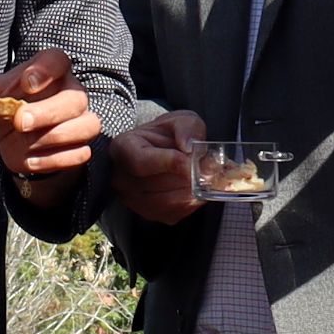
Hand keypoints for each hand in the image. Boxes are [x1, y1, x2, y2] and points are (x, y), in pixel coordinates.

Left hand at [0, 47, 100, 184]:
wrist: (13, 138)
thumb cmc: (1, 108)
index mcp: (48, 70)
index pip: (57, 60)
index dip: (45, 70)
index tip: (26, 83)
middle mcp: (70, 91)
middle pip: (76, 98)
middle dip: (48, 112)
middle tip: (19, 122)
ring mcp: (80, 119)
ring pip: (88, 125)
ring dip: (57, 137)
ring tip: (28, 144)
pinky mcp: (80, 144)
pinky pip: (81, 152)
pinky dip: (57, 159)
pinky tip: (33, 160)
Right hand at [111, 109, 207, 223]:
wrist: (163, 151)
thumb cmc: (169, 134)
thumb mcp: (181, 120)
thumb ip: (187, 127)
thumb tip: (189, 147)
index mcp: (123, 148)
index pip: (141, 161)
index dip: (168, 163)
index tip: (191, 161)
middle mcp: (121, 178)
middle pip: (157, 185)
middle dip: (188, 177)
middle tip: (211, 168)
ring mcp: (133, 200)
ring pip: (168, 202)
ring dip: (193, 191)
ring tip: (209, 177)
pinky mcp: (150, 214)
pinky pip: (175, 212)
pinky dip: (193, 202)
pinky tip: (201, 188)